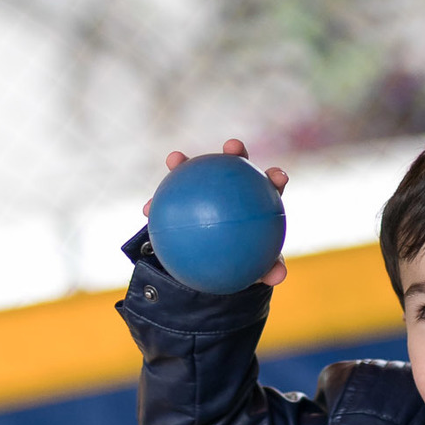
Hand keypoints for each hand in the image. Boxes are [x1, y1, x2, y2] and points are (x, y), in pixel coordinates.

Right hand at [142, 137, 288, 284]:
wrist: (214, 261)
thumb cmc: (242, 261)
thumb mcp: (254, 269)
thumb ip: (266, 269)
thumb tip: (278, 277)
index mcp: (257, 200)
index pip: (270, 183)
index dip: (275, 176)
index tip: (276, 176)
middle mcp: (234, 187)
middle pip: (237, 163)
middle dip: (235, 151)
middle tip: (232, 148)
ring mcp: (206, 189)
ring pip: (197, 172)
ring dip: (185, 163)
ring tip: (174, 158)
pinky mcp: (183, 199)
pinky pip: (169, 199)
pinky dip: (158, 203)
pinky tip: (147, 208)